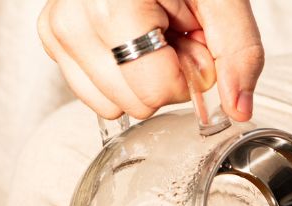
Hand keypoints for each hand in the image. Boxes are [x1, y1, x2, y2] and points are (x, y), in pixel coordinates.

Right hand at [37, 0, 263, 121]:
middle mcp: (77, 10)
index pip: (157, 87)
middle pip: (135, 102)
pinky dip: (119, 79)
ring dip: (141, 80)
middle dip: (164, 78)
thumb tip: (237, 108)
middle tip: (171, 33)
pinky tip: (130, 41)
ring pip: (112, 106)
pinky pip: (93, 96)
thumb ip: (239, 53)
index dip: (188, 74)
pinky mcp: (52, 35)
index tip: (190, 37)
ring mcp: (59, 23)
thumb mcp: (223, 0)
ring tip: (151, 33)